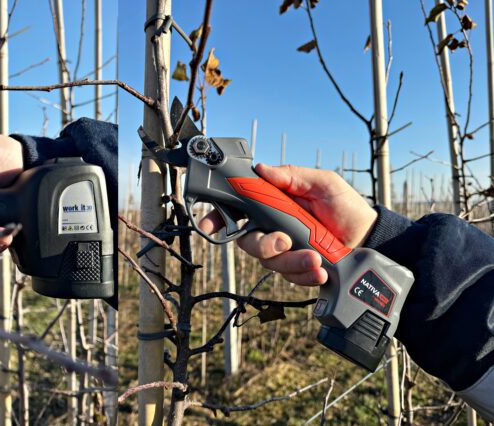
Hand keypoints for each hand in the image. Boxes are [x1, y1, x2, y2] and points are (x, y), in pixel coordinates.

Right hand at [199, 163, 376, 285]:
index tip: (208, 226)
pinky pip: (291, 277)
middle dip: (264, 245)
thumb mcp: (322, 183)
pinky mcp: (297, 270)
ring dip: (292, 261)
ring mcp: (284, 251)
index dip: (217, 218)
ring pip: (271, 262)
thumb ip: (292, 176)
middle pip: (248, 243)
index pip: (236, 210)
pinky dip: (305, 275)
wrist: (370, 237)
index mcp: (272, 205)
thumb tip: (262, 169)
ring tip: (316, 258)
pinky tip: (321, 270)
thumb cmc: (345, 207)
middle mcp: (272, 229)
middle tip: (285, 240)